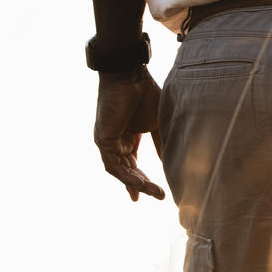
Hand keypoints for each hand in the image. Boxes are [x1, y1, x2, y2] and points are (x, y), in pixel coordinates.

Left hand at [94, 69, 165, 201]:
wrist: (130, 76)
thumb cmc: (145, 94)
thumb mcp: (157, 123)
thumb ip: (160, 143)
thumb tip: (168, 161)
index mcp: (128, 138)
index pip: (133, 165)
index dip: (141, 181)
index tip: (154, 194)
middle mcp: (116, 142)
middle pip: (127, 171)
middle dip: (142, 185)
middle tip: (159, 195)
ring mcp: (108, 142)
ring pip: (120, 171)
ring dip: (136, 183)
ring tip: (154, 192)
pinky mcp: (103, 140)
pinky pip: (112, 165)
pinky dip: (125, 176)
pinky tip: (139, 183)